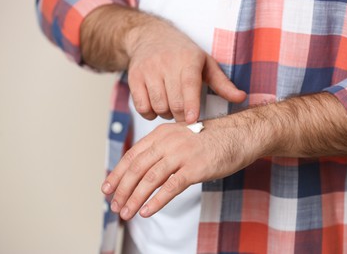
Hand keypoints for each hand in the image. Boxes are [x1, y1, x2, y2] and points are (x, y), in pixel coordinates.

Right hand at [81, 5, 245, 122]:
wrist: (150, 36)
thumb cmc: (183, 53)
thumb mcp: (206, 63)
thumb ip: (222, 84)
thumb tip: (242, 98)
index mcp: (188, 60)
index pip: (189, 85)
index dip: (191, 105)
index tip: (193, 120)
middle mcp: (166, 63)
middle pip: (174, 102)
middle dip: (181, 116)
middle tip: (186, 115)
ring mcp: (148, 70)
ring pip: (158, 106)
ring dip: (166, 114)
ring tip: (171, 107)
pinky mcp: (134, 78)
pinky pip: (141, 107)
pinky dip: (150, 114)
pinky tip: (156, 107)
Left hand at [101, 116, 258, 219]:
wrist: (239, 135)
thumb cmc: (210, 139)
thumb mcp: (180, 136)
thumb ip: (162, 149)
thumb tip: (143, 169)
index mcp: (161, 133)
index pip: (132, 155)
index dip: (117, 173)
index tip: (107, 188)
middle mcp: (168, 141)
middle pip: (137, 168)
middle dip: (122, 189)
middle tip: (114, 205)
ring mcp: (181, 154)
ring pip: (150, 179)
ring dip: (134, 198)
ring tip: (125, 213)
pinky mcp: (195, 168)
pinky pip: (170, 187)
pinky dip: (155, 201)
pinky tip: (146, 212)